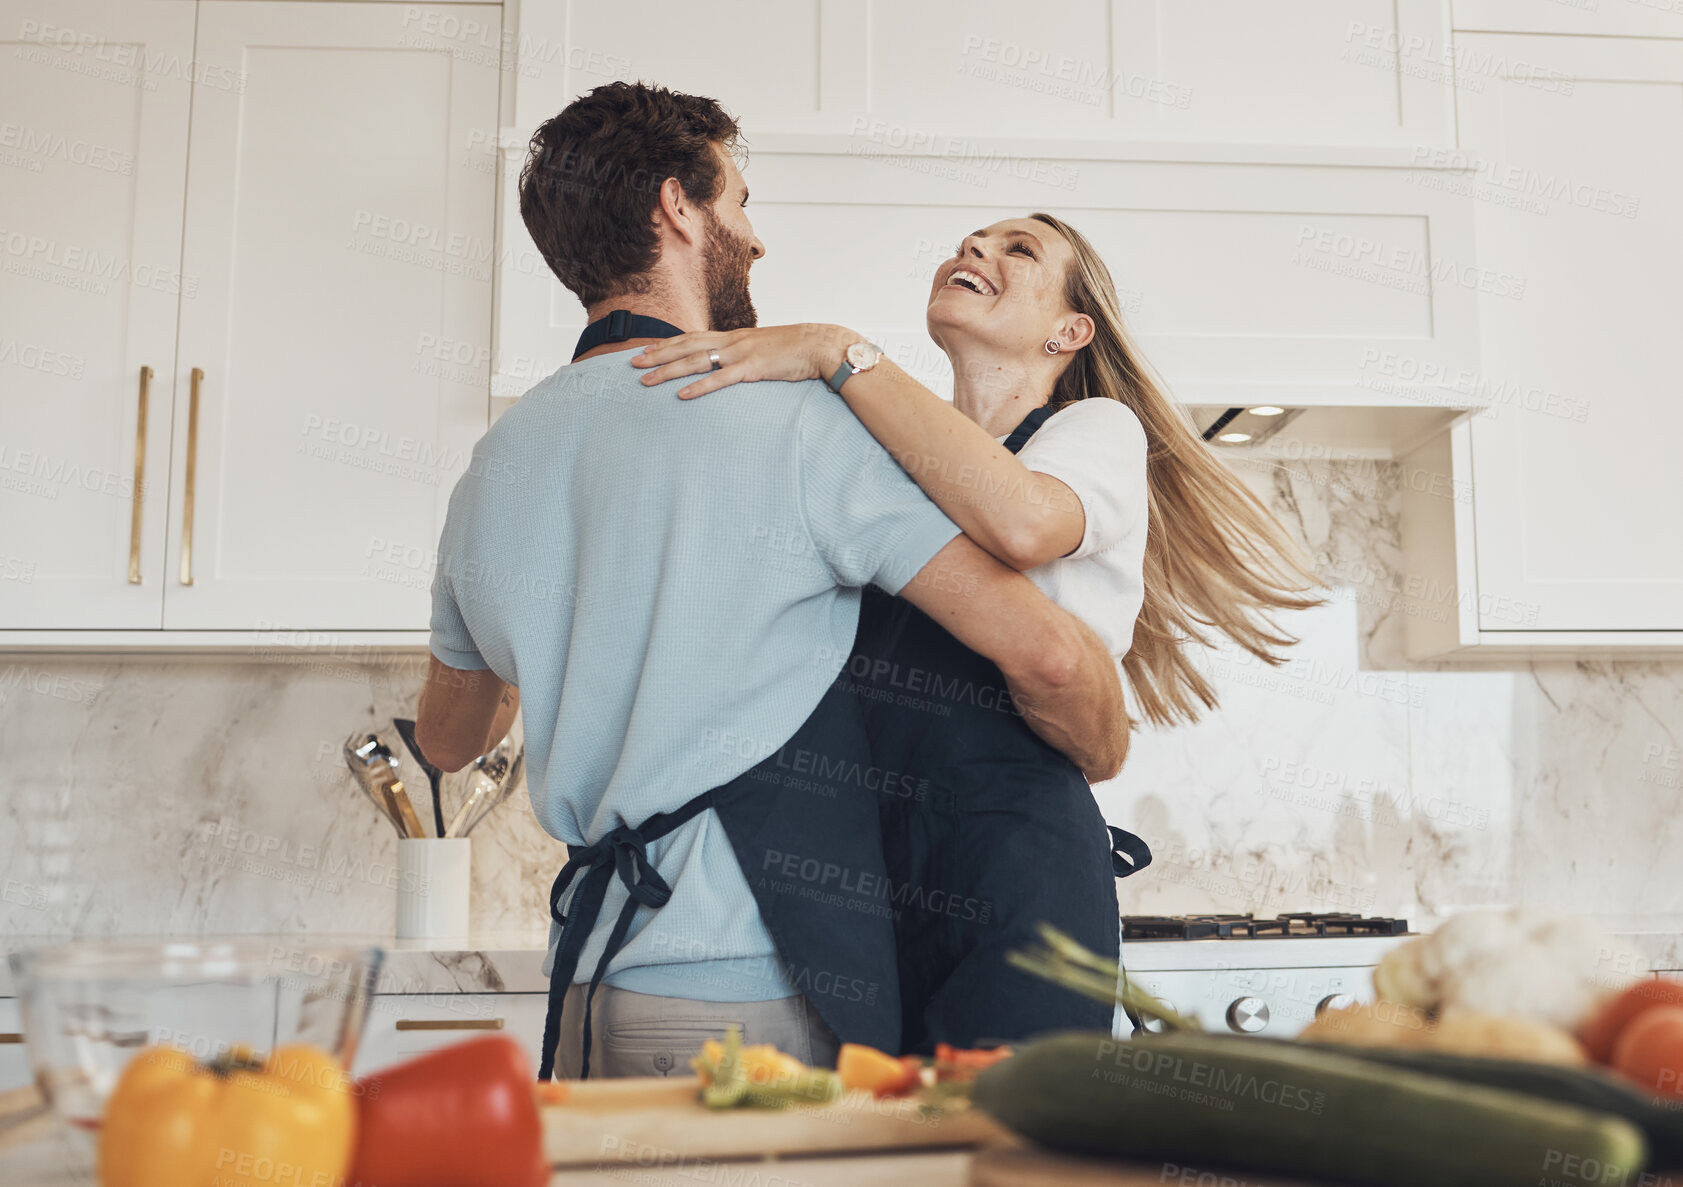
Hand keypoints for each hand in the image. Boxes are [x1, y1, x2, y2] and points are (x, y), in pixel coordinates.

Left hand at [631, 324, 851, 398]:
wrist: (820, 344)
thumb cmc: (795, 350)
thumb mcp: (764, 349)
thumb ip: (745, 355)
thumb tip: (731, 366)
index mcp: (733, 337)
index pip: (692, 337)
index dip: (666, 344)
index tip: (644, 349)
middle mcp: (731, 341)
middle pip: (686, 346)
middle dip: (657, 354)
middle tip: (632, 363)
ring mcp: (740, 354)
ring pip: (696, 361)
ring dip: (668, 371)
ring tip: (646, 380)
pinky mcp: (752, 369)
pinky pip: (720, 379)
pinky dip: (699, 388)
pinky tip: (681, 396)